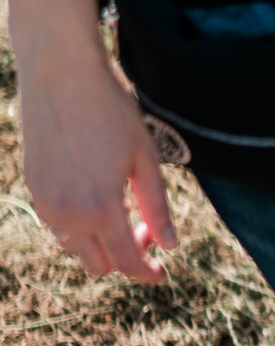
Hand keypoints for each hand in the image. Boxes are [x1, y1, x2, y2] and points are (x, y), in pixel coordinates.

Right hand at [19, 46, 176, 280]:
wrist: (61, 72)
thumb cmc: (111, 110)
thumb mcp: (146, 158)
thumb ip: (158, 207)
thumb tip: (171, 246)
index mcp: (101, 207)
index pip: (126, 262)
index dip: (147, 273)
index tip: (162, 272)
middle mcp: (67, 212)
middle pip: (99, 264)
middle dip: (126, 257)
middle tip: (147, 229)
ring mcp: (45, 201)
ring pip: (75, 247)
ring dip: (100, 243)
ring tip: (124, 209)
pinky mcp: (33, 186)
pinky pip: (56, 225)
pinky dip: (79, 226)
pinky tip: (97, 198)